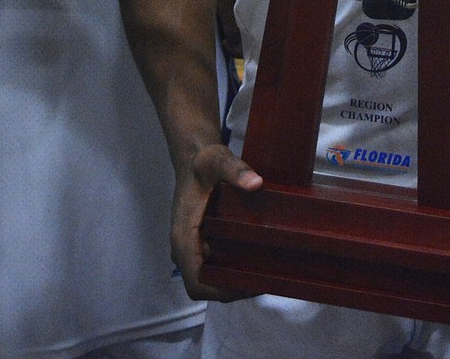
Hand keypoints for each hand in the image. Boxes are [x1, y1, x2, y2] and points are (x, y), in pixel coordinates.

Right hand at [172, 141, 262, 299]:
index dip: (222, 291)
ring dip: (234, 279)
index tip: (250, 285)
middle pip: (206, 284)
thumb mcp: (217, 159)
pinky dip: (232, 268)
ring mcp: (192, 246)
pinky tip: (255, 259)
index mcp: (183, 237)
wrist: (194, 158)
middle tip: (265, 279)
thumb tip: (256, 183)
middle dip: (233, 288)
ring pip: (211, 277)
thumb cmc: (202, 161)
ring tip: (265, 271)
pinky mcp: (200, 242)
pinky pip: (214, 264)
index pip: (197, 281)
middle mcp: (185, 247)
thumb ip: (235, 169)